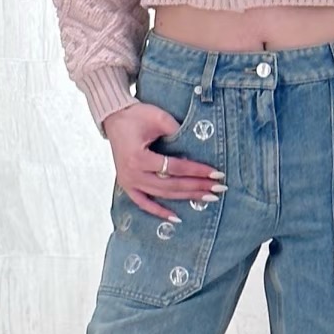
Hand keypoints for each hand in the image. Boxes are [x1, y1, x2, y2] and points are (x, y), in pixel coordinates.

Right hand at [103, 101, 226, 222]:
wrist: (114, 118)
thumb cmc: (136, 115)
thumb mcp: (158, 118)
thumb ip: (177, 131)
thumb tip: (199, 146)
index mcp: (138, 158)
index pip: (174, 168)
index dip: (196, 171)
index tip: (216, 174)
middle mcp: (132, 174)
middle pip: (171, 185)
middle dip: (197, 187)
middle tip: (219, 189)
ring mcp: (128, 182)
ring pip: (162, 194)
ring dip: (186, 197)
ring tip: (208, 198)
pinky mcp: (127, 185)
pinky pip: (144, 203)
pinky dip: (159, 211)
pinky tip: (176, 218)